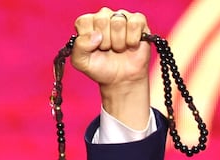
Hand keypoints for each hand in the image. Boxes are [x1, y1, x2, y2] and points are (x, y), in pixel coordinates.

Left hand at [70, 7, 151, 128]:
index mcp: (87, 24)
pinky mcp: (140, 22)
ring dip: (118, 42)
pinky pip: (135, 21)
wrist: (120, 81)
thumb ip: (79, 48)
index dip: (89, 39)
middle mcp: (104, 17)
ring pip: (118, 20)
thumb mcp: (82, 63)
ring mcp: (122, 18)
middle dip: (104, 42)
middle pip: (101, 19)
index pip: (84, 21)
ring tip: (118, 51)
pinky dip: (132, 38)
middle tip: (107, 52)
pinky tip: (130, 46)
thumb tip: (96, 37)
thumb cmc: (100, 70)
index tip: (93, 51)